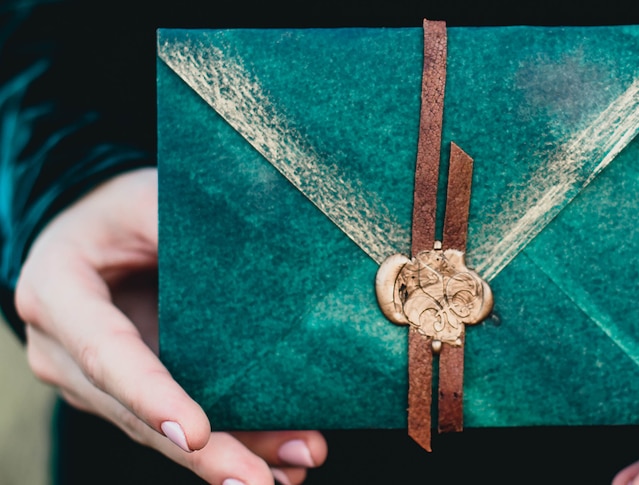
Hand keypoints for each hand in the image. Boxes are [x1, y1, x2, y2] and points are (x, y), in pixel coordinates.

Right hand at [15, 168, 326, 484]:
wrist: (99, 231)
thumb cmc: (122, 209)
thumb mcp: (146, 198)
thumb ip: (179, 224)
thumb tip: (265, 249)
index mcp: (58, 293)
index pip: (105, 352)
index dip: (149, 395)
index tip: (192, 433)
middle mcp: (65, 350)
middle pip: (134, 413)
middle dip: (203, 451)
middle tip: (259, 479)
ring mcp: (95, 381)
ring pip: (158, 431)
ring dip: (225, 456)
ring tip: (287, 474)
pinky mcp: (129, 393)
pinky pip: (173, 426)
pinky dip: (224, 445)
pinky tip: (272, 467)